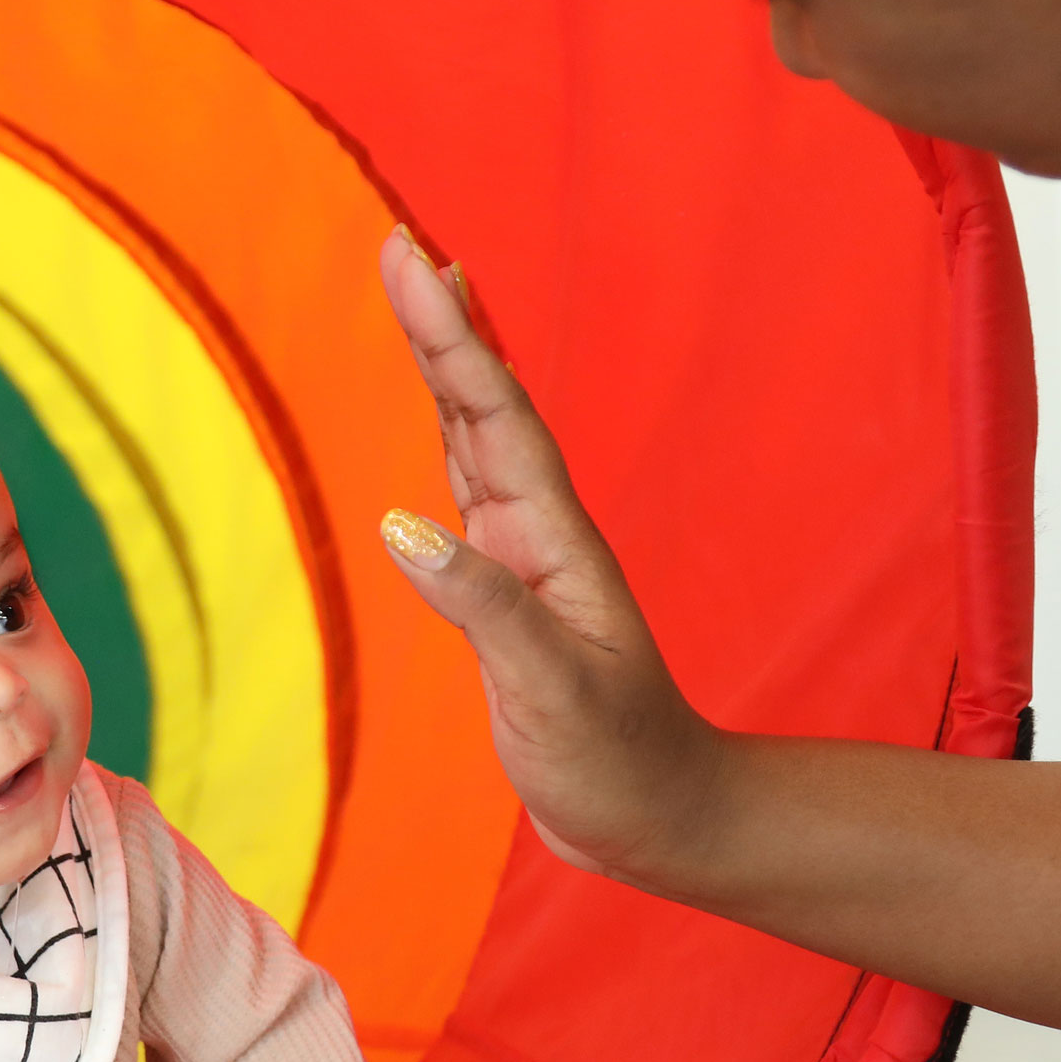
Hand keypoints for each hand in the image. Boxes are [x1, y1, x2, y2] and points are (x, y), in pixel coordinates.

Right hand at [374, 227, 721, 880]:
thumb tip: (399, 526)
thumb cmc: (616, 764)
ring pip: (474, 438)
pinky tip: (440, 408)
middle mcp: (537, 535)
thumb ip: (481, 608)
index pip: (492, 417)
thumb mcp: (551, 693)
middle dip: (441, 325)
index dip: (451, 336)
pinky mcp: (504, 594)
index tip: (413, 258)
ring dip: (448, 364)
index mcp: (552, 543)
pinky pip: (465, 490)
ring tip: (425, 291)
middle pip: (481, 408)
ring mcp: (522, 561)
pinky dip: (447, 434)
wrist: (660, 816)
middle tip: (400, 245)